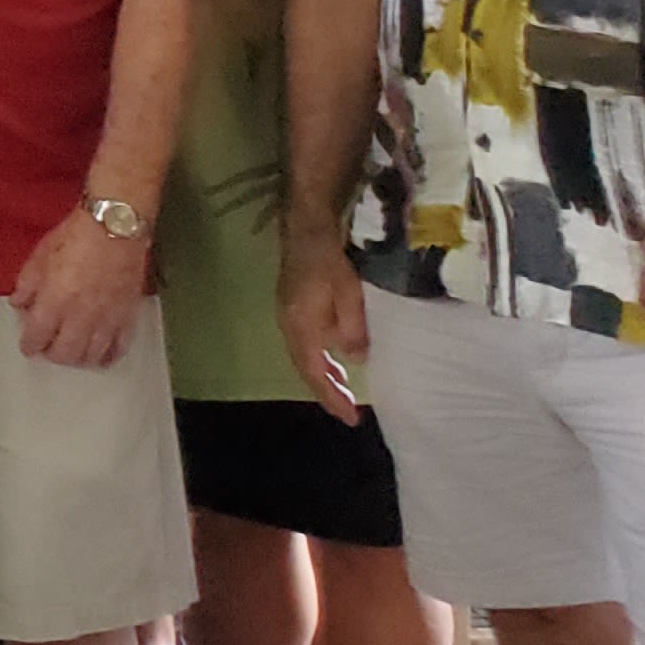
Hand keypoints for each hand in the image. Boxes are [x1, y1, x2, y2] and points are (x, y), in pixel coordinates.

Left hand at [8, 203, 148, 366]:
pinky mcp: (127, 317)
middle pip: (65, 353)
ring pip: (91, 355)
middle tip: (48, 349)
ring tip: (71, 352)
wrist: (115, 228)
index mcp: (55, 301)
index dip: (30, 345)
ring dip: (78, 358)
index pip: (38, 336)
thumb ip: (27, 283)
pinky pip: (119, 347)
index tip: (27, 346)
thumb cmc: (76, 237)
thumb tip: (19, 303)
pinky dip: (108, 355)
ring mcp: (106, 320)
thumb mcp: (40, 255)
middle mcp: (80, 317)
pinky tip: (101, 355)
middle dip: (52, 354)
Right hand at [279, 233, 370, 423]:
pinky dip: (321, 358)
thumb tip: (356, 358)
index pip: (314, 372)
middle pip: (305, 367)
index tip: (352, 418)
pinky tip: (335, 358)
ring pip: (305, 355)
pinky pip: (306, 342)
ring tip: (344, 391)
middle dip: (327, 390)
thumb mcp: (349, 293)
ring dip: (324, 375)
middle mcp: (288, 324)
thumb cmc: (329, 259)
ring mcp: (288, 314)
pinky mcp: (293, 305)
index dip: (332, 397)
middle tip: (349, 411)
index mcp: (301, 326)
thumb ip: (353, 328)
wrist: (305, 226)